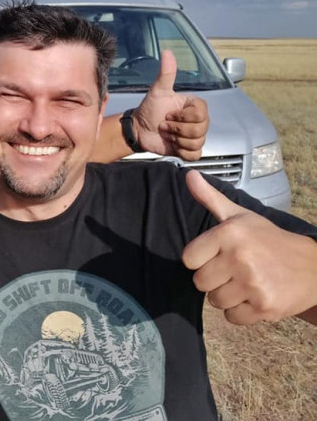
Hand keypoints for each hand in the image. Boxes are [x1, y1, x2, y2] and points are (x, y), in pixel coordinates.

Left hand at [133, 50, 208, 160]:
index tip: (169, 114)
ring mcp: (195, 136)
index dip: (182, 117)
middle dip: (177, 129)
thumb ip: (166, 74)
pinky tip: (172, 144)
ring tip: (167, 133)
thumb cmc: (149, 109)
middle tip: (165, 124)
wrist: (139, 129)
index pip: (201, 114)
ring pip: (197, 142)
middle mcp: (199, 121)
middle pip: (200, 130)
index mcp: (195, 106)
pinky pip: (195, 154)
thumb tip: (167, 52)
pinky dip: (181, 151)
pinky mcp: (190, 150)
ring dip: (177, 139)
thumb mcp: (157, 91)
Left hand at [182, 171, 316, 324]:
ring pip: (215, 301)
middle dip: (214, 279)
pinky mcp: (264, 307)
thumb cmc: (268, 240)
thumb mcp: (239, 215)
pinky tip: (255, 296)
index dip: (201, 259)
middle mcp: (240, 257)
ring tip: (246, 282)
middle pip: (200, 283)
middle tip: (234, 270)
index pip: (189, 259)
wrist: (312, 267)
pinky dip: (241, 312)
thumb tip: (189, 174)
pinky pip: (232, 318)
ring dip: (227, 296)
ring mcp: (253, 283)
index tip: (218, 254)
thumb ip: (209, 198)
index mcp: (229, 233)